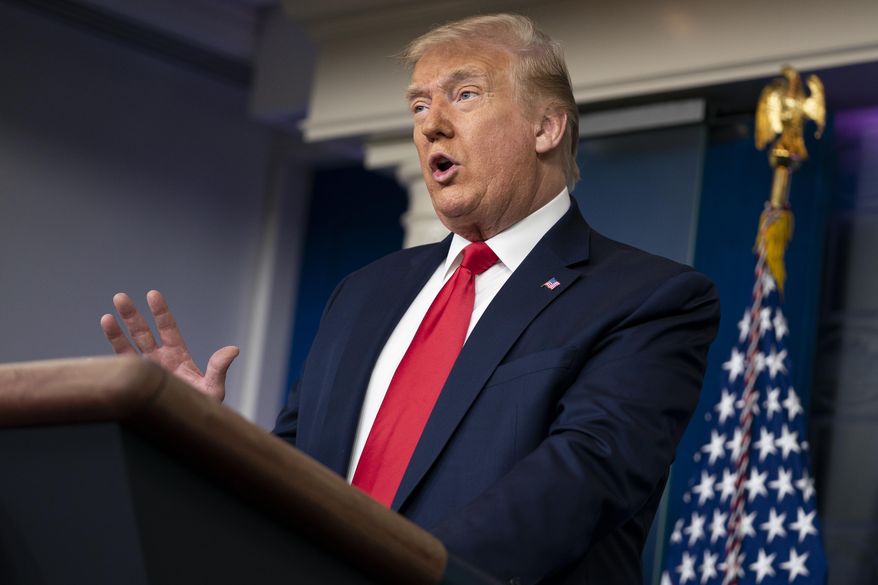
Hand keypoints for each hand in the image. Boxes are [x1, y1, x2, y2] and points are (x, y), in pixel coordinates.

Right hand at [100, 290, 238, 401]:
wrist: (187, 430)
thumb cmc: (202, 410)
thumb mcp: (213, 388)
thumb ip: (219, 368)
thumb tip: (233, 349)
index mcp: (178, 356)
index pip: (168, 329)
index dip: (160, 313)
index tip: (152, 294)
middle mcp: (159, 360)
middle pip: (144, 333)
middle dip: (132, 316)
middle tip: (120, 297)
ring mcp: (145, 371)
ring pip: (128, 346)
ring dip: (118, 331)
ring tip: (108, 314)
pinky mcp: (135, 384)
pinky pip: (121, 366)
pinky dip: (113, 353)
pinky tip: (105, 343)